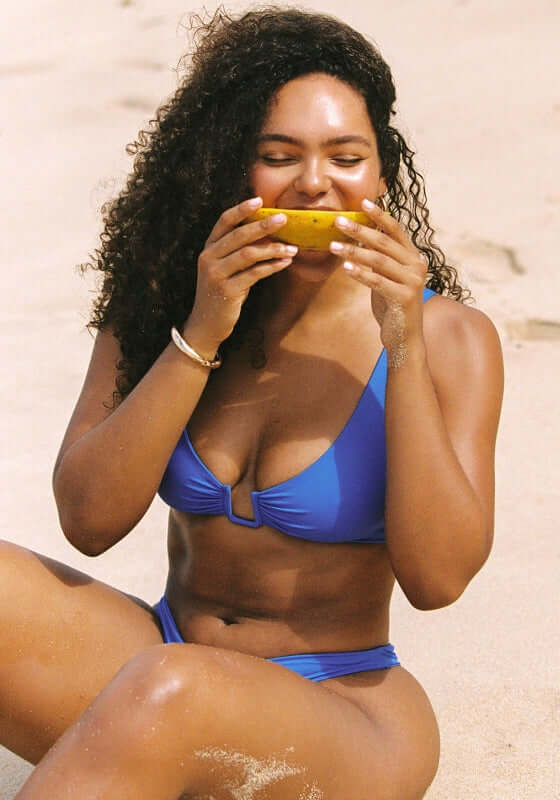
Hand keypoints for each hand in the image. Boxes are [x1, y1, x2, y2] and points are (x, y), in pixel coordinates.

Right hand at [186, 197, 295, 348]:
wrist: (207, 324)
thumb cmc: (222, 293)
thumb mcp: (225, 269)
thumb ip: (238, 252)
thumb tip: (269, 235)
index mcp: (209, 248)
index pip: (223, 222)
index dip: (241, 210)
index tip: (260, 200)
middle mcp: (209, 258)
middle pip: (239, 235)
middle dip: (263, 225)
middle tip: (284, 218)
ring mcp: (216, 274)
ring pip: (248, 254)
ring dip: (273, 249)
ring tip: (292, 247)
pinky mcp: (227, 290)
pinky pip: (254, 274)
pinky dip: (272, 267)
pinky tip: (285, 263)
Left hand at [330, 199, 427, 364]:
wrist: (404, 337)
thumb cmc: (392, 304)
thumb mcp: (387, 276)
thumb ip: (380, 257)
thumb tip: (360, 232)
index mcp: (414, 257)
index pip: (396, 230)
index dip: (379, 215)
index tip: (362, 202)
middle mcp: (417, 266)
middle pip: (384, 242)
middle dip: (359, 230)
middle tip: (338, 221)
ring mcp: (413, 281)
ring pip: (379, 260)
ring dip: (353, 251)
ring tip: (332, 246)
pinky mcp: (404, 297)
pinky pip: (378, 281)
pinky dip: (360, 273)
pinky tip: (345, 267)